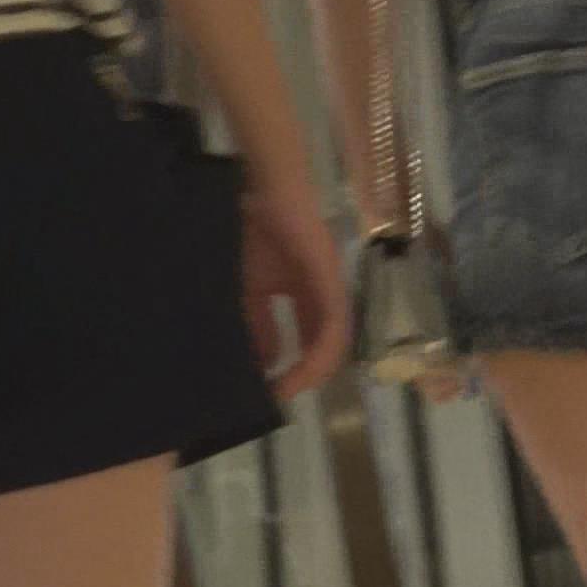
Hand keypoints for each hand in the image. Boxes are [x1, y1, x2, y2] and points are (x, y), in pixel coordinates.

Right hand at [241, 182, 350, 401]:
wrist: (262, 190)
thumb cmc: (255, 230)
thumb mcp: (251, 290)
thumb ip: (260, 325)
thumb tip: (264, 363)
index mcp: (306, 293)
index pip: (309, 338)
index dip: (295, 367)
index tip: (270, 389)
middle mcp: (324, 293)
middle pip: (326, 344)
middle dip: (306, 374)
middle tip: (279, 396)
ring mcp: (331, 285)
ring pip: (334, 340)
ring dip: (314, 370)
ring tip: (290, 389)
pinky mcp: (331, 278)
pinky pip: (335, 324)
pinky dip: (320, 351)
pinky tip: (302, 368)